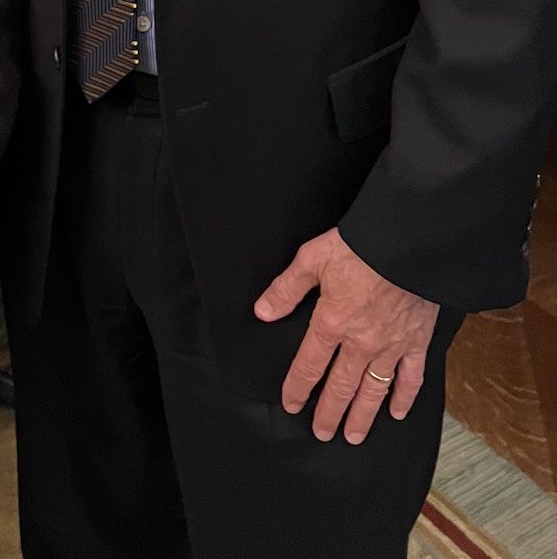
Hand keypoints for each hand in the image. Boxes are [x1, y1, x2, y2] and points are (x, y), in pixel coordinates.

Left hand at [255, 227, 438, 444]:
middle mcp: (360, 343)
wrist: (409, 244)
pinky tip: (397, 413)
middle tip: (322, 434)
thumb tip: (263, 311)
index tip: (291, 405)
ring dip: (362, 416)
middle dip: (329, 413)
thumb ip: (286, 289)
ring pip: (374, 391)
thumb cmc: (359, 247)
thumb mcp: (312, 258)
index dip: (297, 388)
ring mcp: (391, 346)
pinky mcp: (417, 342)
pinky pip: (411, 378)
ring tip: (354, 436)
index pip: (309, 366)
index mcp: (331, 322)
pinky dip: (404, 397)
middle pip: (340, 387)